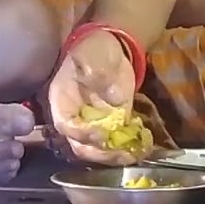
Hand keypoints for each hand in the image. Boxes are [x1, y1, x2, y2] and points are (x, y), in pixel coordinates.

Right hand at [46, 30, 139, 165]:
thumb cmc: (94, 49)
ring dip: (113, 156)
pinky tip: (142, 147)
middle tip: (120, 154)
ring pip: (96, 149)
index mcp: (62, 99)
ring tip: (133, 155)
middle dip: (99, 153)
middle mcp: (74, 117)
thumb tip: (113, 97)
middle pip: (79, 145)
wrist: (110, 48)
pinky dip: (127, 148)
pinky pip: (115, 142)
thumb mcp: (93, 53)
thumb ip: (98, 72)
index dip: (81, 134)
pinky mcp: (112, 124)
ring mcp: (92, 123)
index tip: (100, 135)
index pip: (65, 124)